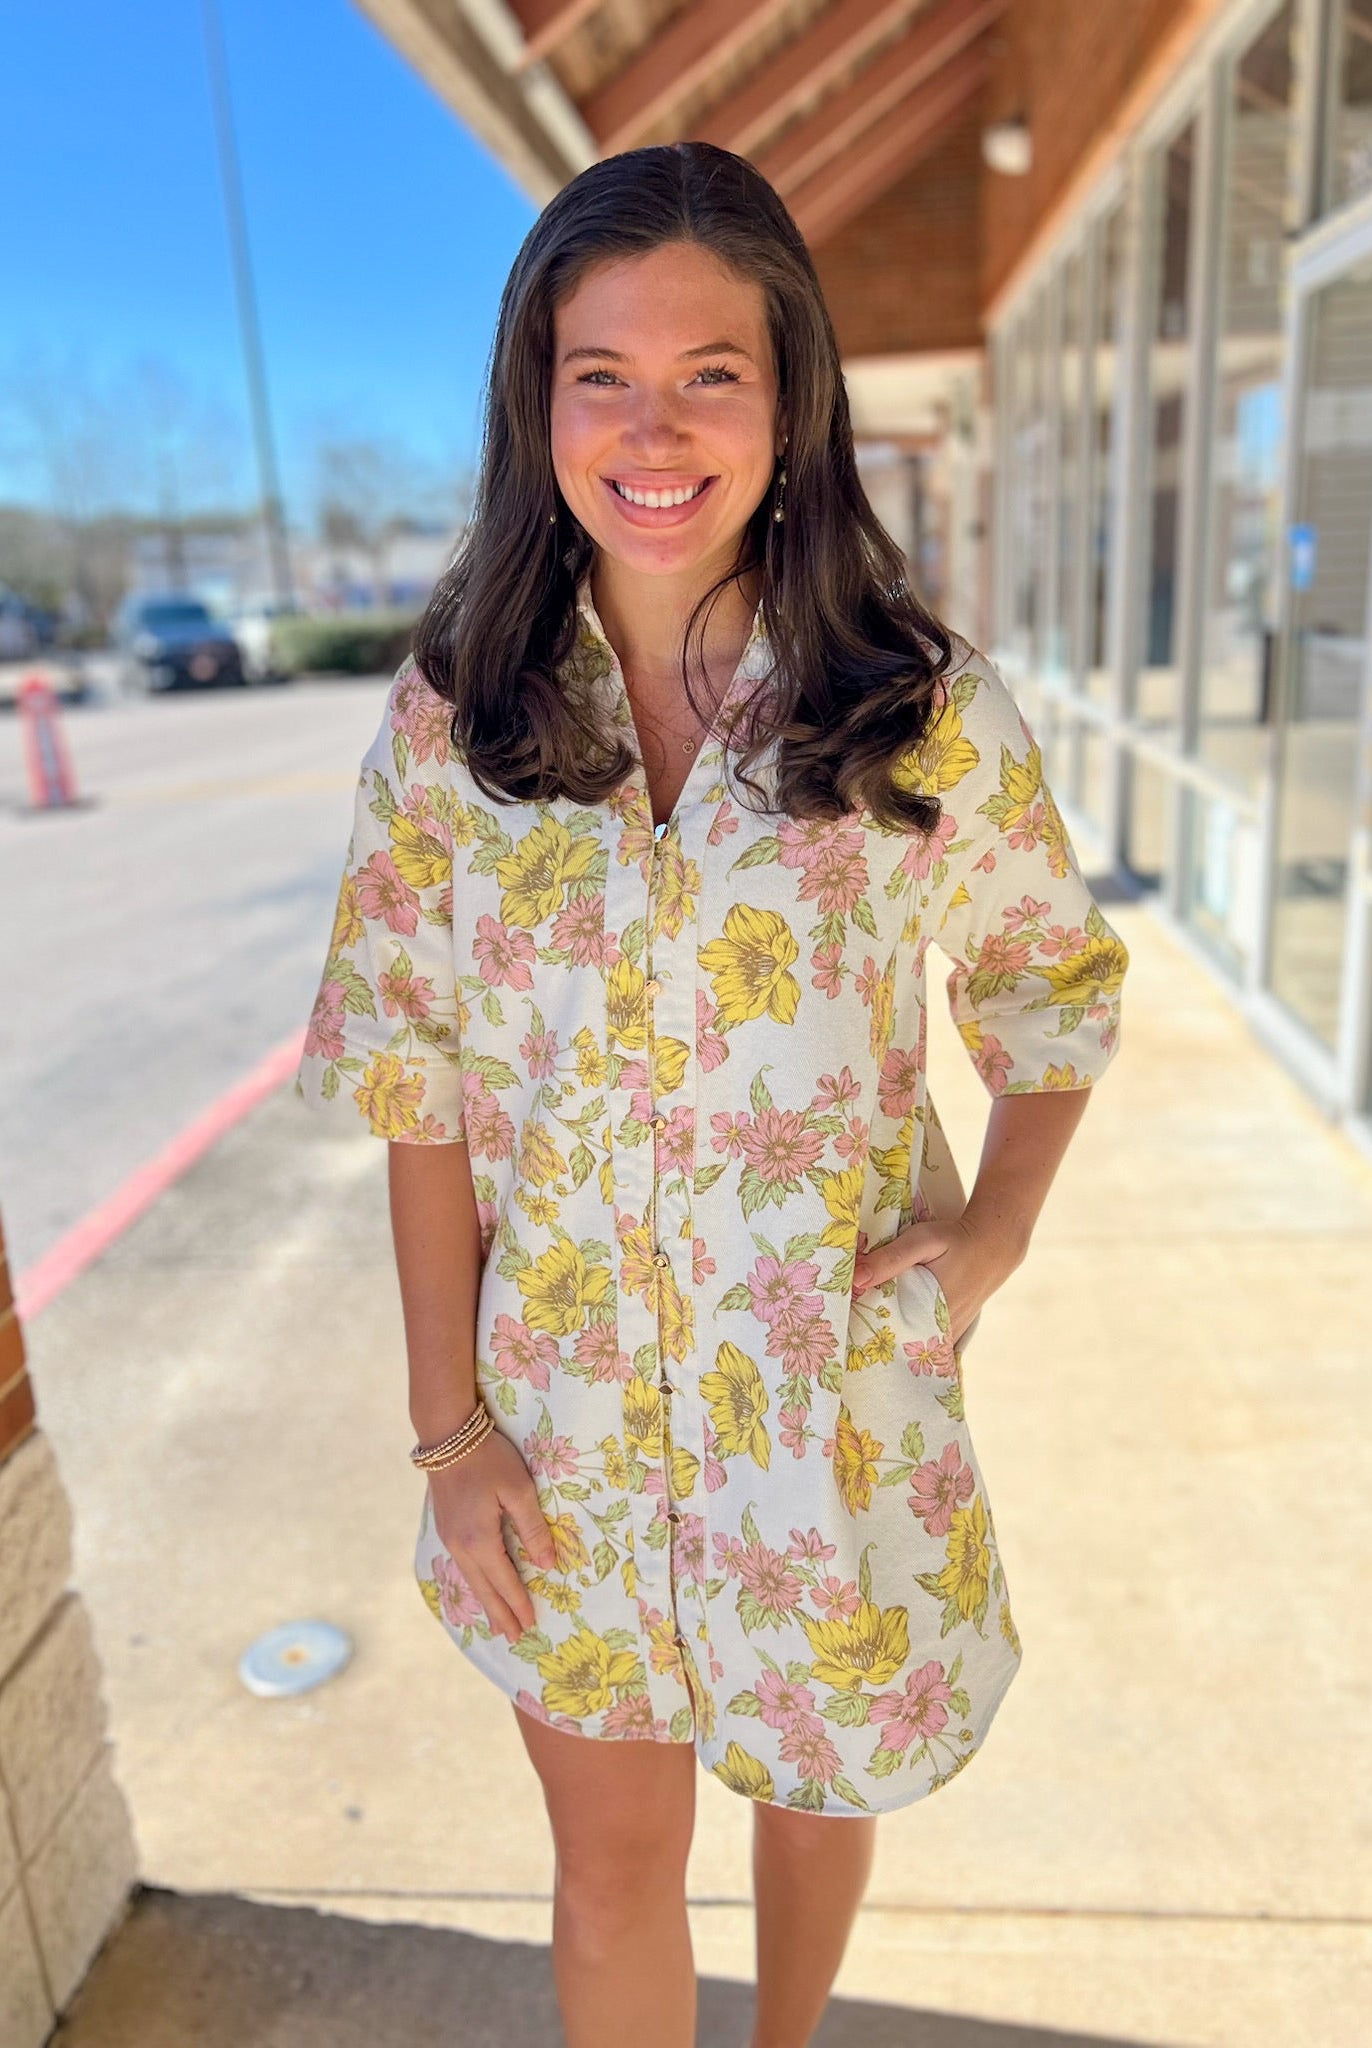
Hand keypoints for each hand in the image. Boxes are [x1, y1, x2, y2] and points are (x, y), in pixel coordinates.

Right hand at [429, 1429, 557, 1643]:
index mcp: (480, 1540)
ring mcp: (449, 1538)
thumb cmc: (488, 1458)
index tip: (531, 1624)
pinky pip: (463, 1566)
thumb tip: (546, 1565)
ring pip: (471, 1579)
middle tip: (514, 1638)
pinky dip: (475, 1584)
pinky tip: (479, 1586)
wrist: (446, 1435)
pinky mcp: (446, 1527)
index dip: (518, 1603)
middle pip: (484, 1588)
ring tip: (498, 1623)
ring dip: (486, 1602)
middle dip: (501, 1613)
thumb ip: (533, 1528)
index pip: (504, 1581)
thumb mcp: (519, 1489)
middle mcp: (461, 1546)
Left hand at [851, 1215, 1018, 1347]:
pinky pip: (929, 1344)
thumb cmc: (956, 1240)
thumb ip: (890, 1259)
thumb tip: (855, 1280)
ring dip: (892, 1343)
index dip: (864, 1336)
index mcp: (929, 1314)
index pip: (888, 1337)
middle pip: (900, 1345)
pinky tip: (894, 1333)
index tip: (843, 1333)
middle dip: (875, 1343)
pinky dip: (912, 1341)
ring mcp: (950, 1333)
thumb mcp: (922, 1241)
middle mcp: (941, 1331)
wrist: (995, 1243)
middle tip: (848, 1338)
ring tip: (862, 1338)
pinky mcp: (955, 1329)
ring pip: (914, 1347)